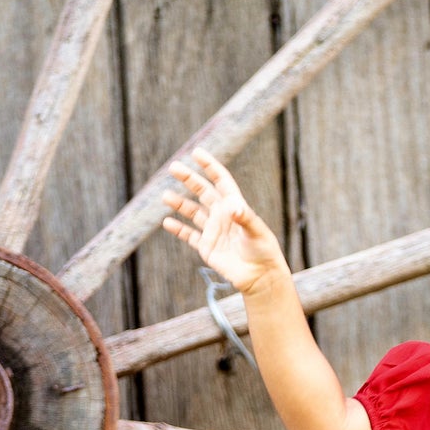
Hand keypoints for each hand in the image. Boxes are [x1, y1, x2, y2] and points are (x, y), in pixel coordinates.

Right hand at [161, 147, 286, 294]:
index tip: (197, 153)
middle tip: (173, 168)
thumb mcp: (256, 231)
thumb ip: (244, 217)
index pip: (221, 181)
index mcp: (235, 206)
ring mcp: (214, 231)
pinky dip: (178, 229)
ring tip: (165, 196)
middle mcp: (222, 216)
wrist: (260, 277)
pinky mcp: (207, 247)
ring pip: (192, 212)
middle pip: (203, 192)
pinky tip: (167, 222)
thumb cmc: (263, 251)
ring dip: (179, 203)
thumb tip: (232, 206)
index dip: (210, 166)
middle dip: (189, 179)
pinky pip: (189, 235)